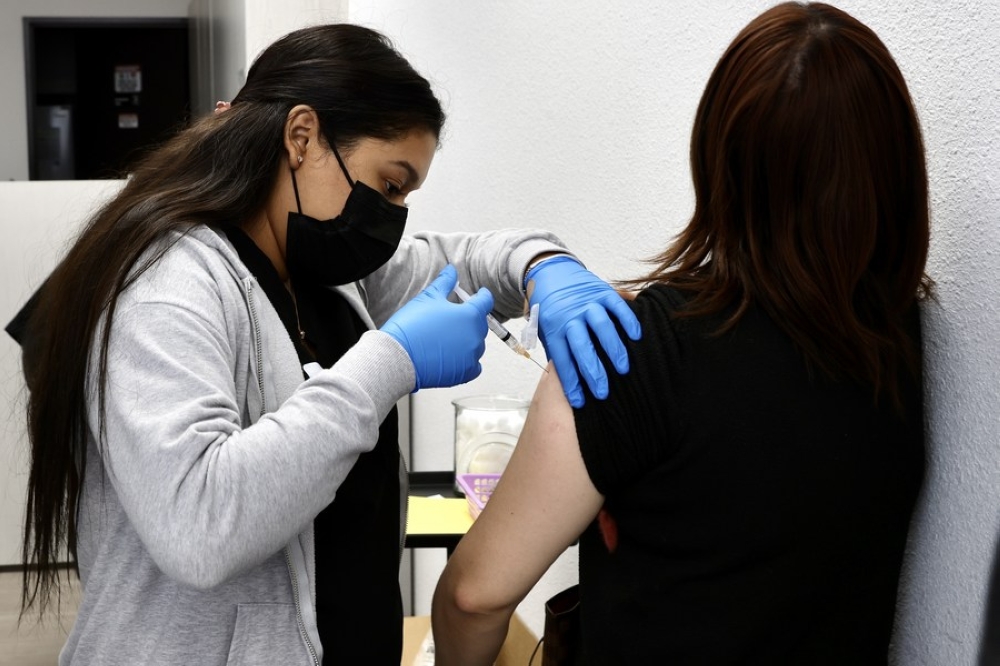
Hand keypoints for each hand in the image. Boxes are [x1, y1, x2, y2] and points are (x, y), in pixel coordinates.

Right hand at [382, 265, 493, 389]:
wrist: (398, 357)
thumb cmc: (412, 326)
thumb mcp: (428, 298)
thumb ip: (445, 283)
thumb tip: (452, 270)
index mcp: (470, 315)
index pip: (485, 301)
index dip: (482, 296)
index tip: (480, 295)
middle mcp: (475, 336)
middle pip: (480, 324)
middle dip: (469, 319)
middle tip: (451, 319)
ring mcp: (472, 356)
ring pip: (476, 344)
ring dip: (466, 340)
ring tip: (445, 339)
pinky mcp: (465, 373)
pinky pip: (474, 365)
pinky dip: (467, 361)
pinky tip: (453, 356)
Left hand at [526, 256, 641, 406]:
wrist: (549, 271)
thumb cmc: (548, 307)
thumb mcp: (545, 328)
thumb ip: (557, 349)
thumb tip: (568, 378)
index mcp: (553, 327)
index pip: (562, 359)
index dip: (570, 382)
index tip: (580, 401)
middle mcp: (570, 315)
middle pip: (582, 346)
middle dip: (593, 372)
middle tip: (603, 392)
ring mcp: (587, 302)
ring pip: (601, 327)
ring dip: (613, 349)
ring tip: (623, 369)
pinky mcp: (602, 290)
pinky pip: (617, 306)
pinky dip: (628, 320)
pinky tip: (636, 336)